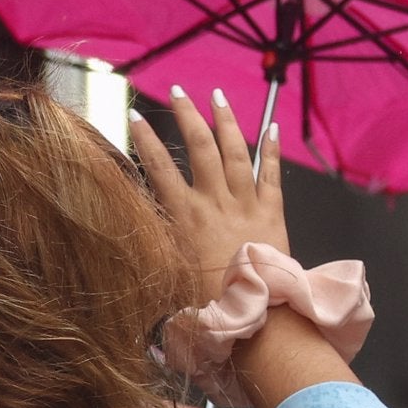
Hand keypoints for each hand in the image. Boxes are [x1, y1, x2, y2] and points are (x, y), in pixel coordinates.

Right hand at [129, 88, 289, 301]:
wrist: (257, 316)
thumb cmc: (210, 305)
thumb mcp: (169, 276)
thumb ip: (155, 251)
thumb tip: (135, 236)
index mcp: (185, 216)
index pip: (159, 167)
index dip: (145, 139)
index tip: (134, 115)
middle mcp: (214, 202)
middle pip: (199, 146)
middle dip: (187, 114)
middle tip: (178, 91)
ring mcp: (246, 204)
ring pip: (235, 151)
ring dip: (225, 120)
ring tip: (216, 95)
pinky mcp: (273, 213)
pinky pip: (272, 174)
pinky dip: (272, 149)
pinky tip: (270, 126)